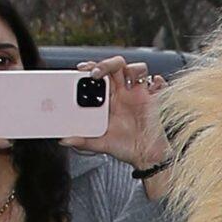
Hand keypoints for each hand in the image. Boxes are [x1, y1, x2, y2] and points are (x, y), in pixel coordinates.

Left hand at [68, 56, 168, 171]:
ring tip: (127, 78)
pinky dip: (157, 81)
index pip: (99, 74)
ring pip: (136, 69)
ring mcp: (140, 94)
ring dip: (131, 69)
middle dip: (106, 64)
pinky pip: (158, 83)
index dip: (91, 67)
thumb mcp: (101, 144)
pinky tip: (153, 85)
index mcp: (109, 99)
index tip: (81, 70)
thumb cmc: (125, 147)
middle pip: (115, 66)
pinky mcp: (155, 100)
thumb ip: (83, 140)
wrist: (146, 157)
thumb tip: (64, 140)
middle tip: (97, 73)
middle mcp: (124, 93)